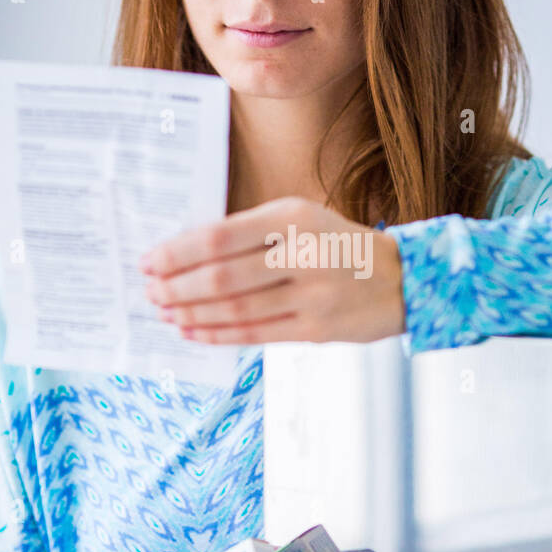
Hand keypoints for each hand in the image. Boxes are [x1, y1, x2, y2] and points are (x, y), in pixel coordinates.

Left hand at [139, 196, 406, 344]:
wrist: (402, 278)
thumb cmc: (337, 245)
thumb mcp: (301, 218)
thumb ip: (251, 233)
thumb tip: (188, 256)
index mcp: (292, 217)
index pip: (220, 236)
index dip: (178, 252)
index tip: (150, 261)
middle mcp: (302, 254)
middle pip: (222, 276)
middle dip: (178, 287)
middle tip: (150, 292)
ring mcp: (311, 294)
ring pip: (235, 309)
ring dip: (192, 314)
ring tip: (166, 313)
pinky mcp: (316, 329)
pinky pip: (256, 334)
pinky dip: (218, 334)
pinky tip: (194, 332)